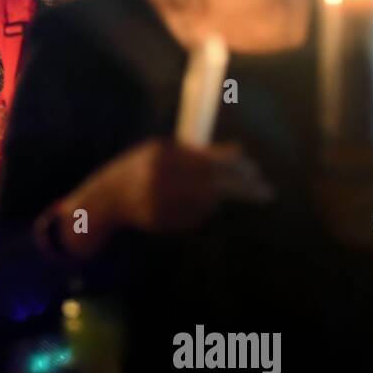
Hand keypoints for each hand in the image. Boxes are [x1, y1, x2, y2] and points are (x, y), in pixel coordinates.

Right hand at [68, 139, 273, 244]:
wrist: (106, 197)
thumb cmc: (143, 168)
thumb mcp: (168, 151)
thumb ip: (202, 152)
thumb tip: (240, 151)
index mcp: (162, 155)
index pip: (210, 163)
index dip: (238, 169)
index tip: (259, 173)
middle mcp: (159, 179)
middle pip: (213, 185)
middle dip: (243, 188)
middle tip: (267, 192)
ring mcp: (158, 202)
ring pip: (206, 205)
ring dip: (222, 201)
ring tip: (221, 198)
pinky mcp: (159, 221)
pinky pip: (194, 218)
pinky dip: (204, 213)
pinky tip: (201, 208)